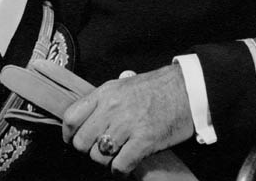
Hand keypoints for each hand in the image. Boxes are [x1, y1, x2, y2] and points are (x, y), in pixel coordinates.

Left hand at [63, 64, 194, 175]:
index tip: (72, 140)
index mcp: (105, 92)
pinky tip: (129, 161)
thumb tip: (86, 120)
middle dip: (88, 149)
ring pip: (98, 156)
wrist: (186, 90)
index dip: (68, 134)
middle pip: (82, 142)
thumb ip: (103, 101)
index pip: (71, 117)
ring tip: (118, 153)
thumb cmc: (156, 88)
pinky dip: (121, 169)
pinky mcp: (143, 141)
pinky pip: (119, 166)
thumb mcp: (124, 85)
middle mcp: (112, 108)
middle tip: (100, 148)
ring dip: (107, 160)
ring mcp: (127, 124)